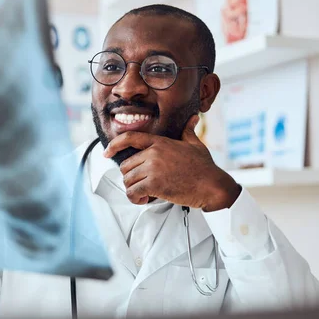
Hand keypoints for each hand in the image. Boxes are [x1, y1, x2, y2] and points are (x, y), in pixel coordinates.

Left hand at [103, 115, 240, 210]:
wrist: (212, 185)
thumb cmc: (205, 167)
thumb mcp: (195, 144)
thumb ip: (188, 131)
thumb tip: (193, 118)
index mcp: (160, 142)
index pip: (130, 138)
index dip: (114, 145)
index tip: (106, 152)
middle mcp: (153, 153)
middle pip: (126, 165)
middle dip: (131, 177)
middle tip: (142, 185)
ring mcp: (153, 168)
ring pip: (127, 180)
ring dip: (133, 189)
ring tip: (145, 194)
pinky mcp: (154, 184)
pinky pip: (133, 193)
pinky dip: (136, 199)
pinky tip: (145, 200)